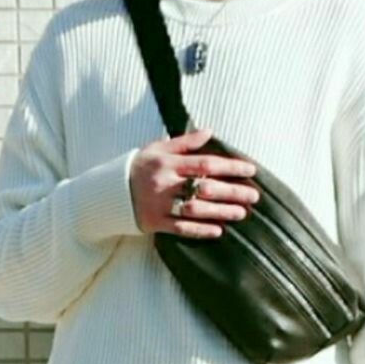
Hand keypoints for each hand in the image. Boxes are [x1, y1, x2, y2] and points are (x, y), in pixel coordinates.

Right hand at [128, 127, 259, 237]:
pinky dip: (201, 230)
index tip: (250, 170)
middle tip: (254, 196)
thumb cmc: (140, 167)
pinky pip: (181, 228)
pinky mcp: (156, 223)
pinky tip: (218, 230)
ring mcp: (160, 205)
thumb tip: (210, 132)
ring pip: (196, 209)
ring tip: (242, 213)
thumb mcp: (158, 148)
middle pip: (205, 187)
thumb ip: (185, 142)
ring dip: (221, 212)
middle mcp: (165, 183)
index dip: (230, 167)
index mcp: (168, 162)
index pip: (206, 163)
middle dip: (232, 192)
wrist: (110, 192)